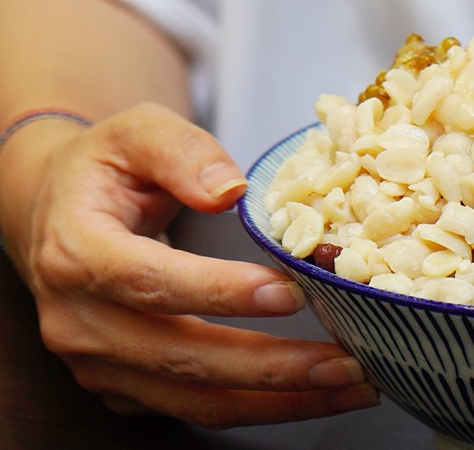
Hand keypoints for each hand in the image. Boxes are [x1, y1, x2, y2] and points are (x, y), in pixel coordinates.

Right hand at [2, 103, 377, 427]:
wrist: (59, 211)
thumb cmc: (107, 168)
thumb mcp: (138, 131)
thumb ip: (183, 151)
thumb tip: (230, 191)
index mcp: (77, 252)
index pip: (150, 282)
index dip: (220, 292)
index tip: (290, 293)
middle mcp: (79, 321)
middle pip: (181, 357)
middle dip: (273, 366)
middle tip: (346, 360)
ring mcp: (99, 364)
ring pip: (195, 400)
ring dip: (279, 401)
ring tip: (348, 387)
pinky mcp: (124, 388)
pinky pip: (197, 408)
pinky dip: (261, 406)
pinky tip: (314, 392)